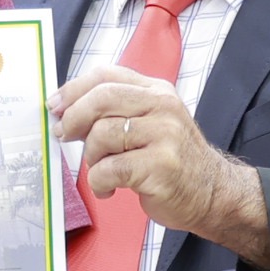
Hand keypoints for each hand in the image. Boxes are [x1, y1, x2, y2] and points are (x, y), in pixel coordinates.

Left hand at [59, 67, 269, 264]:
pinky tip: (110, 189)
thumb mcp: (152, 123)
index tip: (55, 106)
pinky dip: (100, 182)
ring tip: (102, 171)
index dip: (73, 89)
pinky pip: (110, 169)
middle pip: (101, 99)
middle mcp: (162, 107)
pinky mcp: (160, 166)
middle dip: (73, 119)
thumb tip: (67, 112)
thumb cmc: (174, 162)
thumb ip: (118, 111)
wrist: (213, 194)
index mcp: (156, 92)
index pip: (106, 76)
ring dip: (91, 159)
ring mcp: (164, 136)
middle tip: (63, 136)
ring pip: (102, 135)